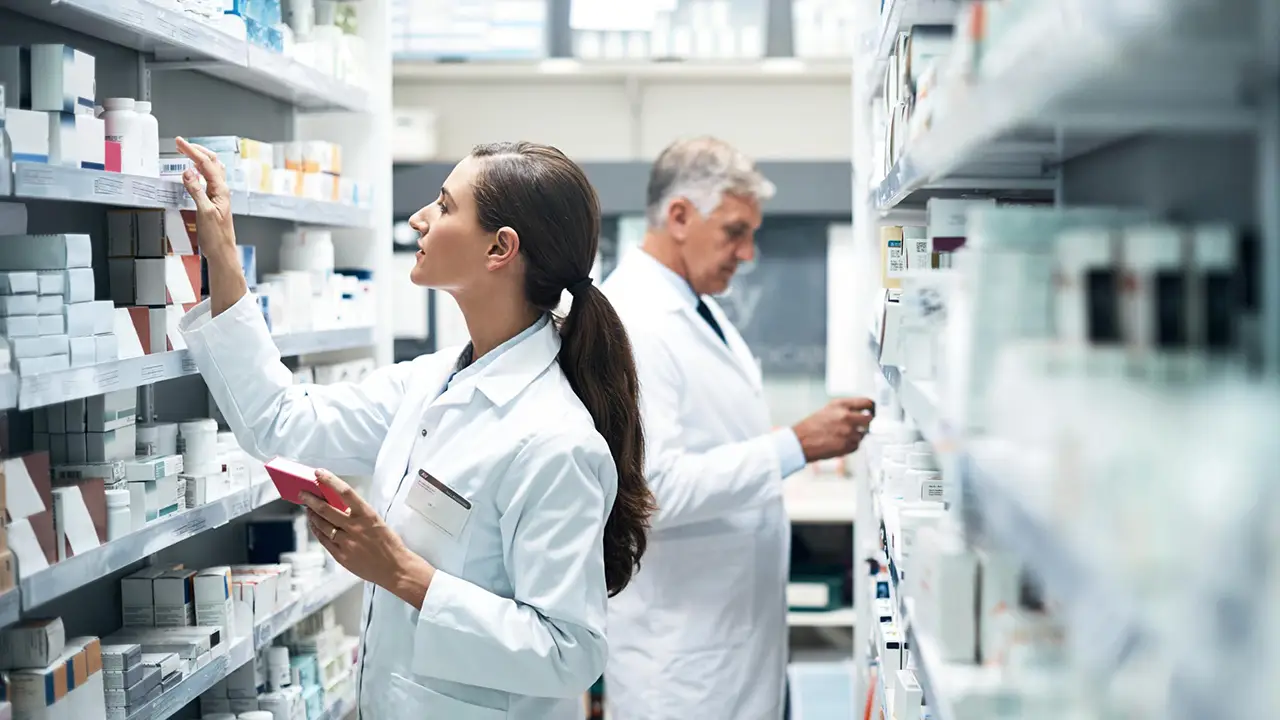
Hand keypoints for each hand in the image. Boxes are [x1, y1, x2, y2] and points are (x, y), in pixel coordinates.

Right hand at [175, 137, 235, 260]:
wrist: (221, 251)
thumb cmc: (216, 237)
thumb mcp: (204, 212)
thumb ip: (196, 191)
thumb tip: (188, 172)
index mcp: (221, 190)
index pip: (206, 164)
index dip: (192, 151)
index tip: (180, 143)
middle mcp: (221, 190)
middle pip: (211, 162)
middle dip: (196, 150)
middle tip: (180, 144)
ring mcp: (218, 195)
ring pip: (211, 169)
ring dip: (199, 157)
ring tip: (186, 151)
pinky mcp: (213, 200)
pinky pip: (207, 179)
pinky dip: (199, 170)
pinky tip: (193, 170)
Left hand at [302, 470, 434, 608]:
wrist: (395, 568)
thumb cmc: (389, 544)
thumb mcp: (377, 521)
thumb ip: (358, 513)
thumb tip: (339, 504)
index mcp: (367, 515)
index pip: (346, 492)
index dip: (330, 481)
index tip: (319, 473)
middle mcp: (355, 527)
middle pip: (326, 509)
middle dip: (311, 499)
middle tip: (303, 493)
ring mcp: (347, 542)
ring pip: (322, 525)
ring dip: (312, 515)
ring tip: (307, 508)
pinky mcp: (341, 556)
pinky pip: (324, 540)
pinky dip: (316, 530)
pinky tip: (314, 525)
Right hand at [792, 398, 874, 460]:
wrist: (801, 442)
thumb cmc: (811, 427)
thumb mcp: (828, 409)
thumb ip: (845, 409)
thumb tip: (861, 411)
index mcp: (841, 405)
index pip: (866, 402)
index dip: (872, 407)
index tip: (873, 410)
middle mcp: (846, 417)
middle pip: (869, 419)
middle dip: (866, 423)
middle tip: (862, 425)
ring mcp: (848, 432)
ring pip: (863, 434)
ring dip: (856, 435)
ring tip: (842, 435)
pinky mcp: (848, 445)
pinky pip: (857, 445)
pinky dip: (851, 445)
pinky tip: (840, 442)